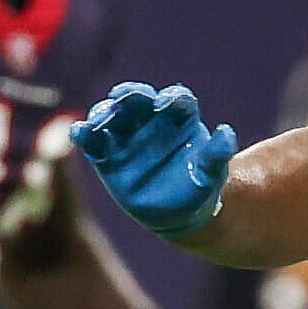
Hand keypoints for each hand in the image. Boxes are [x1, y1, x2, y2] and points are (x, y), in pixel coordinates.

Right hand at [72, 83, 237, 239]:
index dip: (170, 98)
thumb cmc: (199, 186)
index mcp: (180, 120)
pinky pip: (93, 141)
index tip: (164, 104)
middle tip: (123, 97)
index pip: (176, 100)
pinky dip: (84, 134)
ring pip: (113, 115)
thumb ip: (217, 154)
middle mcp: (151, 120)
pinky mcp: (107, 154)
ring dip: (105, 113)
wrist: (179, 212)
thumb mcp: (211, 173)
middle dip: (131, 95)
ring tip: (102, 119)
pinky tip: (80, 133)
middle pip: (139, 100)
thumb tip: (227, 132)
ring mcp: (127, 135)